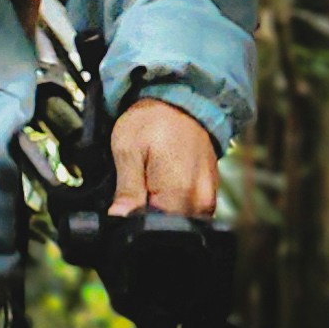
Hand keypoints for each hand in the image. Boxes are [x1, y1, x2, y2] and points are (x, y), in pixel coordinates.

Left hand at [108, 97, 221, 216]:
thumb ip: (126, 191)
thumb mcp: (127, 150)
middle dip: (147, 213)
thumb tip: (119, 220)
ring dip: (160, 206)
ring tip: (151, 176)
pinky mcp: (209, 193)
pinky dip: (172, 200)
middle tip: (139, 180)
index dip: (133, 218)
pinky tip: (163, 179)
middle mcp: (200, 201)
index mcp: (179, 193)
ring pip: (177, 219)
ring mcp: (208, 198)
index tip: (126, 200)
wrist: (181, 98)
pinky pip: (187, 209)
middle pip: (166, 227)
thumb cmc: (154, 118)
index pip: (152, 229)